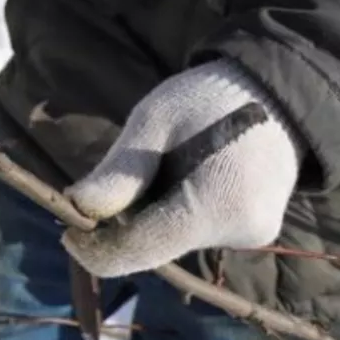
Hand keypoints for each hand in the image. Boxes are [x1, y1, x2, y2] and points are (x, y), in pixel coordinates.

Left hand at [61, 58, 303, 277]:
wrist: (274, 91)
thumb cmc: (207, 97)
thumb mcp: (154, 121)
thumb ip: (121, 170)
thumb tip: (78, 206)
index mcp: (216, 206)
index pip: (142, 248)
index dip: (97, 247)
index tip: (65, 229)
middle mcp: (240, 233)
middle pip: (156, 244)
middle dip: (124, 220)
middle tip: (112, 177)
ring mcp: (251, 235)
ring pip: (174, 237)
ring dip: (150, 211)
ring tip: (160, 162)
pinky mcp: (254, 230)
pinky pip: (196, 228)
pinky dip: (175, 208)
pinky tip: (181, 172)